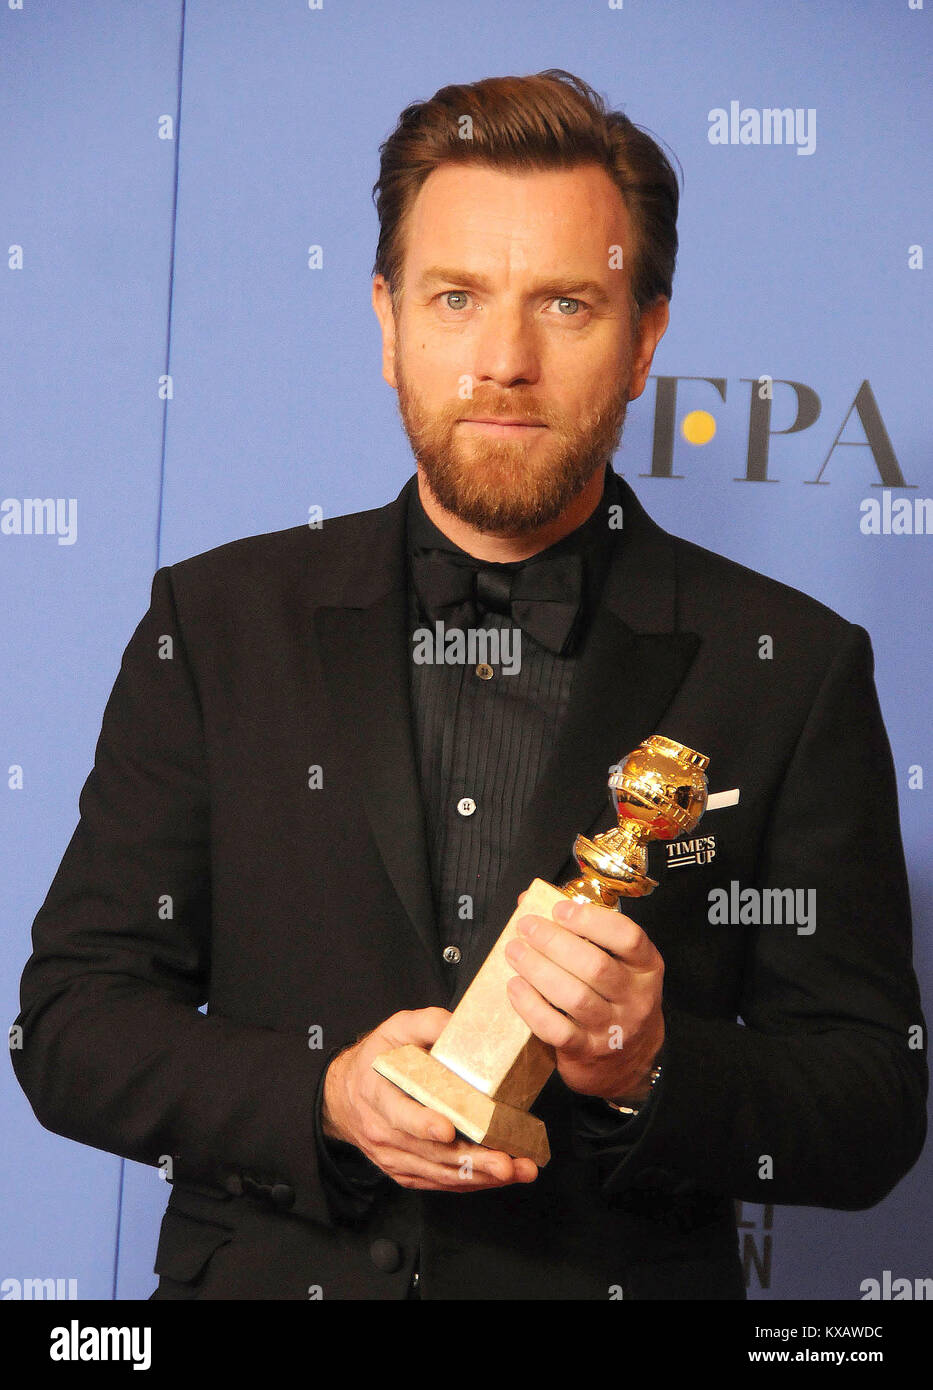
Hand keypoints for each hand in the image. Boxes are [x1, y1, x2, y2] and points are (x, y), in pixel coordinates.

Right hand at [322, 1007, 538, 1190]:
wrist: (345, 1096)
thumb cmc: (376, 1059)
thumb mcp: (395, 1029)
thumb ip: (426, 1024)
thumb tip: (462, 1026)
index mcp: (377, 1094)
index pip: (400, 1114)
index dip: (423, 1123)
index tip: (448, 1130)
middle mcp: (383, 1132)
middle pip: (429, 1152)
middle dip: (471, 1159)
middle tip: (506, 1162)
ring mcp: (393, 1157)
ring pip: (438, 1172)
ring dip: (480, 1175)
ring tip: (516, 1170)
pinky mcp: (405, 1172)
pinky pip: (438, 1182)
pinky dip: (470, 1182)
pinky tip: (498, 1177)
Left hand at [504, 893, 664, 1101]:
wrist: (630, 1061)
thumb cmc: (616, 1000)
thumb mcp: (617, 964)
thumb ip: (581, 932)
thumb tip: (530, 900)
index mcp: (645, 967)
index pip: (628, 937)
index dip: (592, 920)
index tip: (561, 909)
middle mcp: (635, 998)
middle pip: (595, 966)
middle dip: (554, 942)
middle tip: (527, 927)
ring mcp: (613, 1028)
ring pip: (574, 996)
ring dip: (539, 970)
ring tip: (515, 952)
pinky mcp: (588, 1051)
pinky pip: (556, 1029)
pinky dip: (531, 1006)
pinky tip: (515, 987)